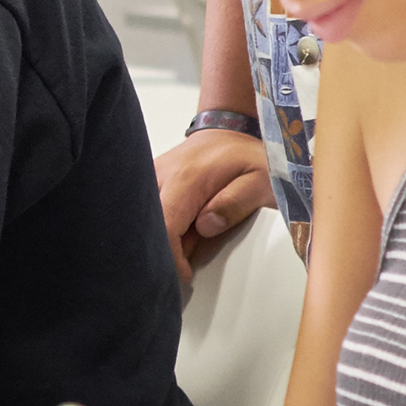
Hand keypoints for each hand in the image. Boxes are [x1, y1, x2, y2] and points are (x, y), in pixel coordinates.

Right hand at [155, 129, 274, 281]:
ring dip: (163, 237)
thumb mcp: (261, 180)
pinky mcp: (147, 182)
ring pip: (143, 221)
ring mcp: (149, 178)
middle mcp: (159, 176)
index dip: (171, 257)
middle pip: (146, 226)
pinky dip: (160, 227)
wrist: (227, 131)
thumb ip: (235, 204)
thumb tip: (206, 227)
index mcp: (185, 178)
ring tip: (193, 236)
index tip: (185, 273)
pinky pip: (147, 213)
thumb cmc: (245, 157)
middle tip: (190, 257)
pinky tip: (183, 227)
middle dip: (164, 250)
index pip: (164, 225)